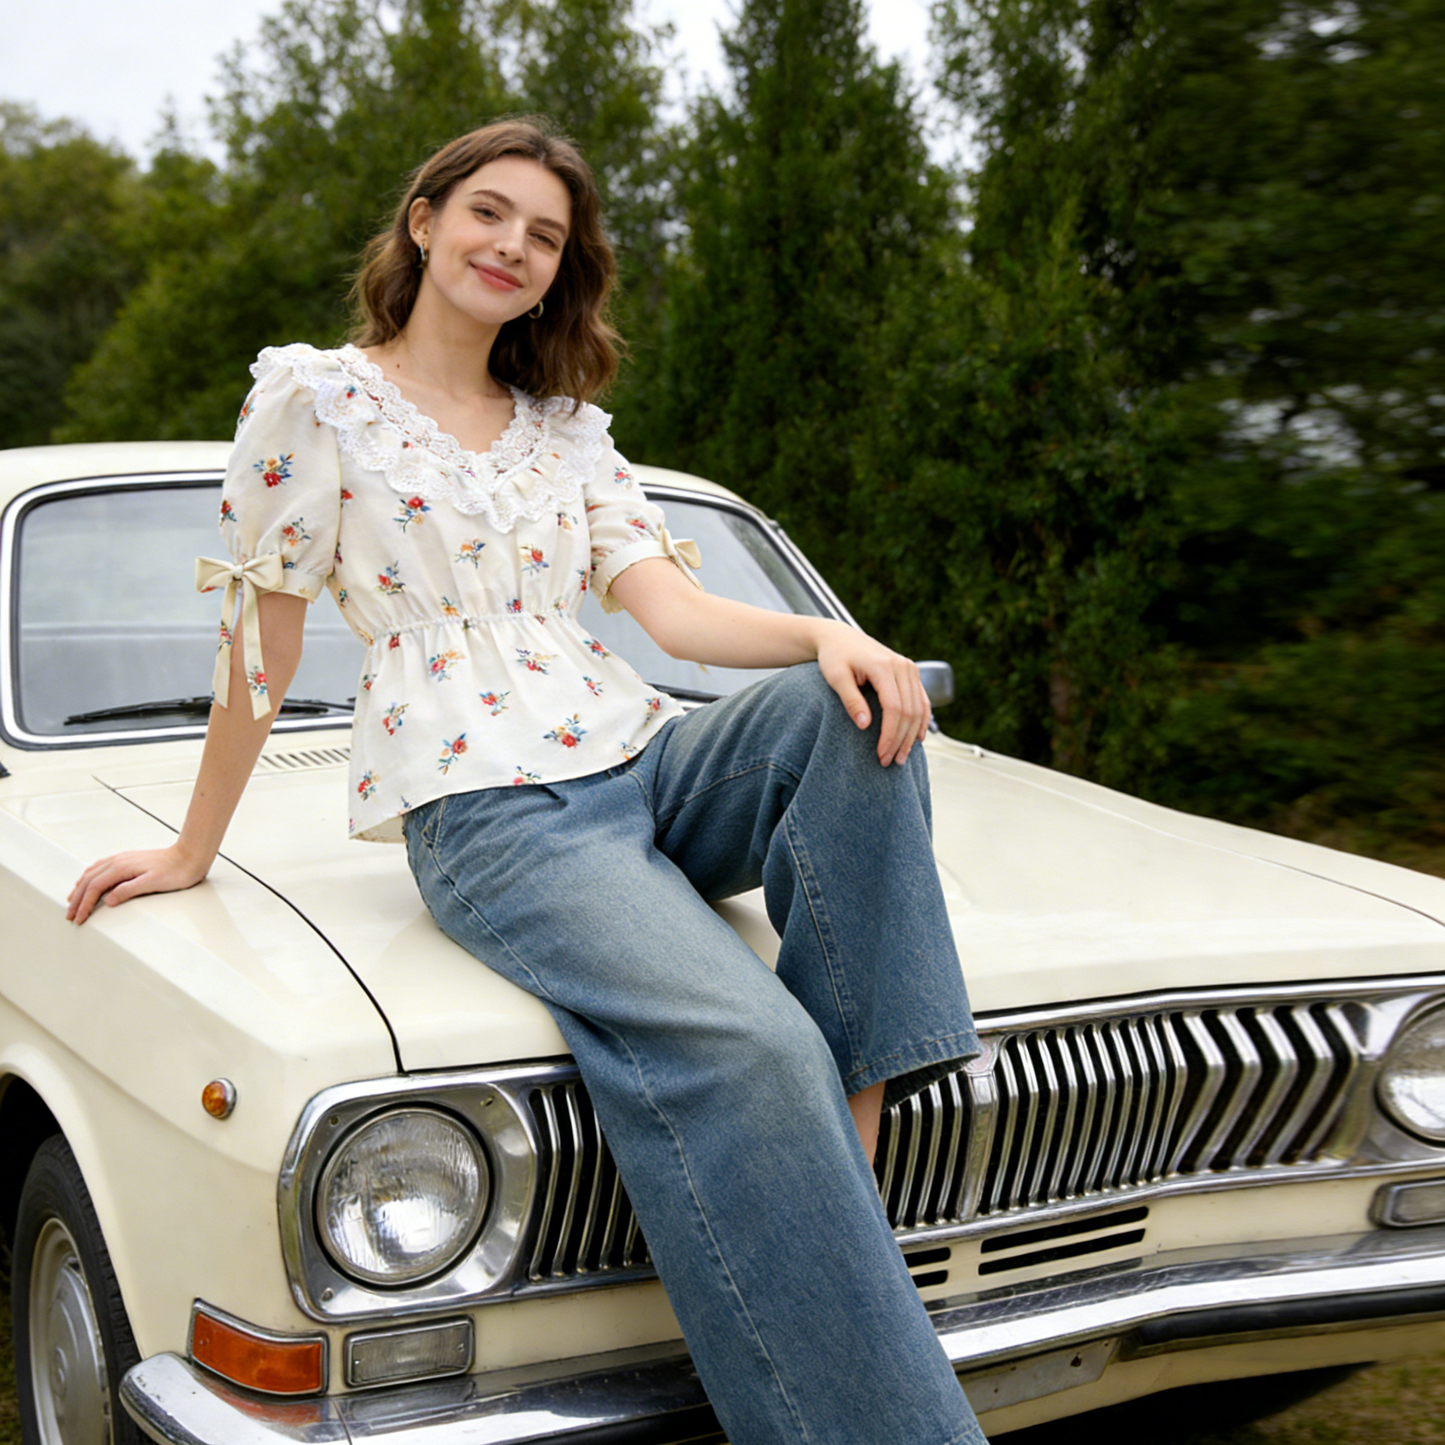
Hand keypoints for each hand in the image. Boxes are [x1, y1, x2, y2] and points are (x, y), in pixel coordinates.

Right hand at [67, 844, 210, 924]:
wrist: (190, 856)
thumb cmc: (176, 870)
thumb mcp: (153, 883)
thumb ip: (129, 890)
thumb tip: (109, 900)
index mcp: (121, 867)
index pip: (94, 888)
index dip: (84, 905)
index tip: (79, 919)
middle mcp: (118, 861)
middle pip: (88, 881)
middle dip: (77, 899)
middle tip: (70, 915)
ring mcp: (123, 859)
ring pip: (92, 873)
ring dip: (80, 888)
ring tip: (72, 901)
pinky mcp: (128, 860)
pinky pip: (101, 868)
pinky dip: (89, 877)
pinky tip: (89, 881)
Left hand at [814, 623, 930, 765]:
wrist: (840, 638)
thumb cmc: (834, 658)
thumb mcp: (836, 677)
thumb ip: (851, 700)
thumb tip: (865, 726)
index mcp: (883, 666)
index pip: (894, 708)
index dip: (889, 735)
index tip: (881, 755)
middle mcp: (902, 666)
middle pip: (909, 711)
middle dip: (900, 740)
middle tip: (889, 762)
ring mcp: (910, 668)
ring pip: (919, 708)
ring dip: (912, 736)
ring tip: (901, 757)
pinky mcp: (911, 673)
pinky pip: (922, 701)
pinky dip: (921, 721)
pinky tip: (916, 740)